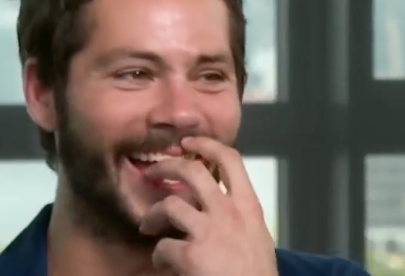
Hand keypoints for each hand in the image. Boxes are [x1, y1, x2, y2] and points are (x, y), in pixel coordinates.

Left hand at [139, 136, 276, 275]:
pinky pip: (163, 246)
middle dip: (166, 166)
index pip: (231, 159)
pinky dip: (159, 255)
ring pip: (170, 204)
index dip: (206, 144)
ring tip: (146, 224)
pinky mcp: (191, 254)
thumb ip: (239, 216)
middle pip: (192, 170)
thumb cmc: (256, 275)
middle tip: (152, 171)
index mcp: (248, 207)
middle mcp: (229, 212)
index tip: (189, 142)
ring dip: (152, 214)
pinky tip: (163, 264)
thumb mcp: (258, 237)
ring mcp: (209, 231)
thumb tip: (220, 205)